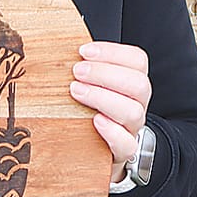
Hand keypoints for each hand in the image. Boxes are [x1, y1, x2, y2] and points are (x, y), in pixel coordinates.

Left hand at [69, 41, 151, 178]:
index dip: (112, 53)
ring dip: (103, 97)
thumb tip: (58, 45)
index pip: (137, 60)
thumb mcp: (89, 85)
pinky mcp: (124, 151)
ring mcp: (132, 128)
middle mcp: (137, 103)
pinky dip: (112, 131)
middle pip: (138, 84)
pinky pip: (127, 144)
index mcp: (132, 82)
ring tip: (76, 92)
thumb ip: (83, 67)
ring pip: (132, 111)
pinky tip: (95, 121)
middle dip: (105, 74)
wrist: (94, 148)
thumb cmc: (88, 109)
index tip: (83, 51)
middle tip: (76, 71)